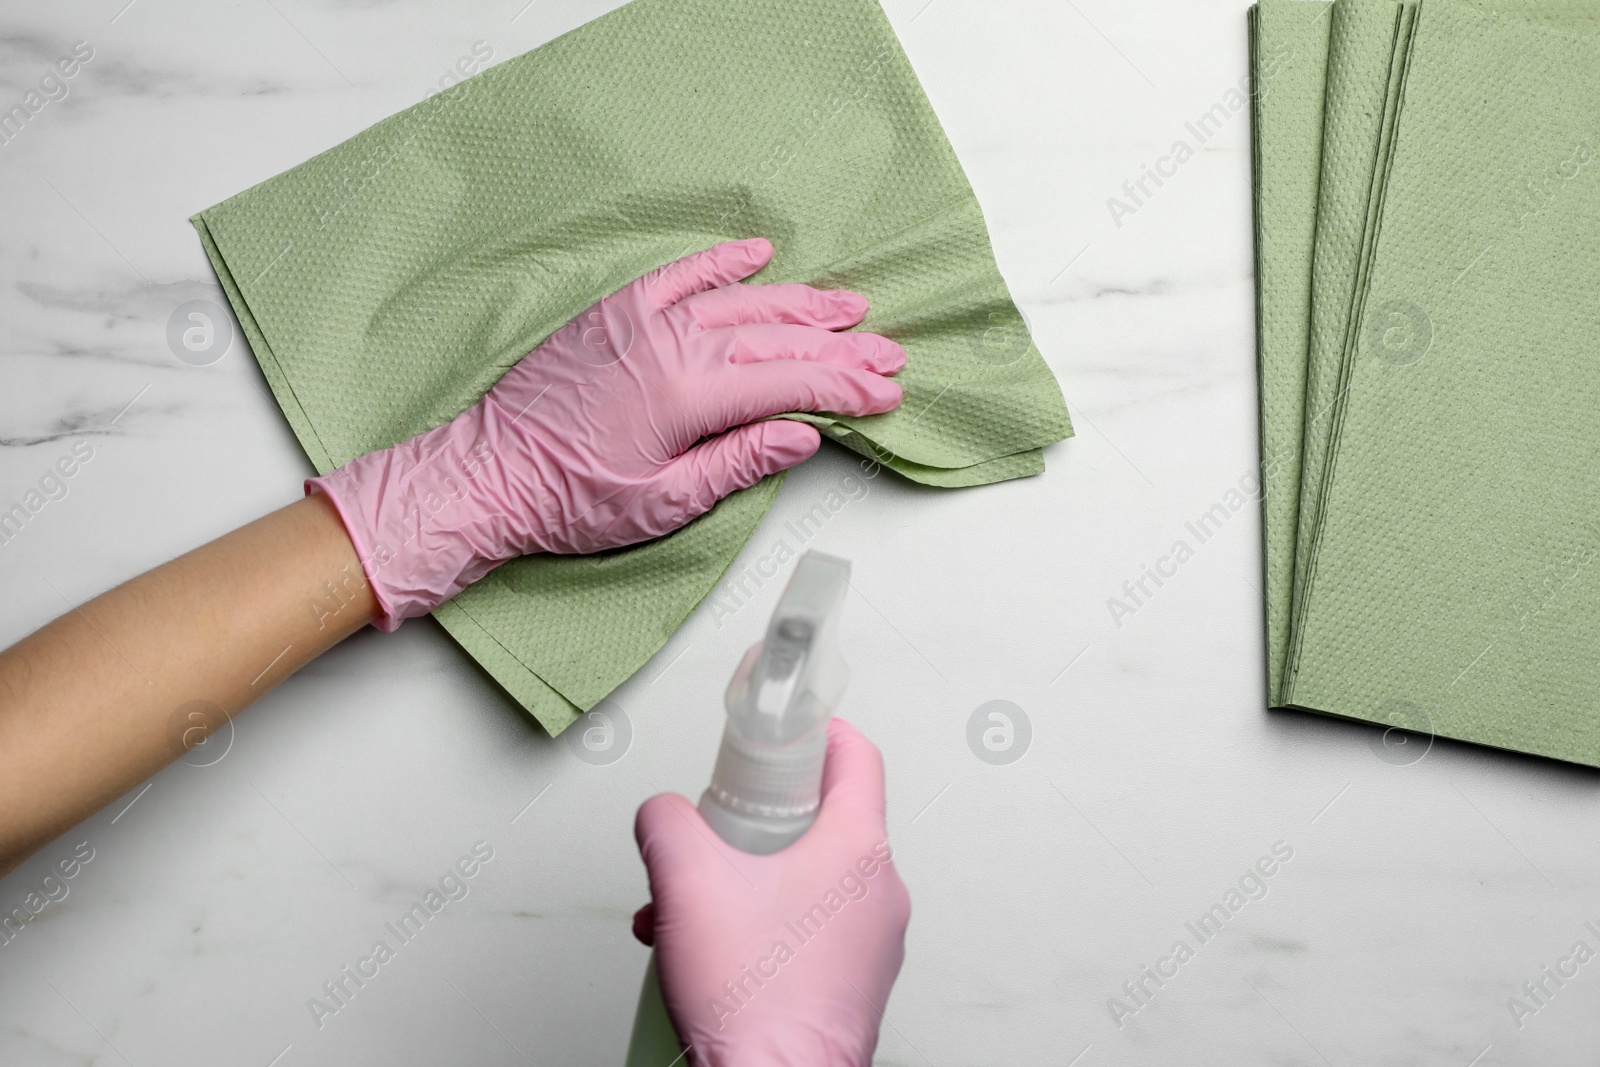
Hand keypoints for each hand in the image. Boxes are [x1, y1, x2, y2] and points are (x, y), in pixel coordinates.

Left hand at [308, 238, 904, 629]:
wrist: (486, 474)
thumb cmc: (568, 500)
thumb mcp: (663, 504)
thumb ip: (739, 463)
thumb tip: (804, 435)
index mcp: (687, 395)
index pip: (789, 383)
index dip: (845, 386)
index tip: (886, 391)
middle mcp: (670, 343)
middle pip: (775, 338)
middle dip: (839, 346)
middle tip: (888, 351)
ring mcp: (640, 320)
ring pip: (738, 302)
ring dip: (798, 304)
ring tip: (846, 308)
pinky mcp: (613, 313)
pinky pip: (678, 275)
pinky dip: (721, 262)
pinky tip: (758, 253)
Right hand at [633, 719, 911, 1066]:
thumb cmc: (755, 999)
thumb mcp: (685, 880)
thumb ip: (667, 822)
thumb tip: (663, 814)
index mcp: (857, 850)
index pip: (858, 758)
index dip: (820, 732)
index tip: (791, 732)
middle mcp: (879, 893)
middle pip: (825, 822)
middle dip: (757, 825)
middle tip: (719, 833)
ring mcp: (873, 944)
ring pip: (809, 881)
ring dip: (747, 882)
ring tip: (690, 910)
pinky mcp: (854, 984)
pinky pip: (810, 930)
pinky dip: (762, 926)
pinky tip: (707, 952)